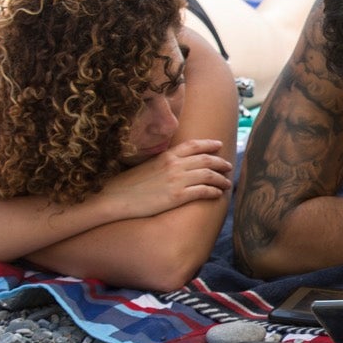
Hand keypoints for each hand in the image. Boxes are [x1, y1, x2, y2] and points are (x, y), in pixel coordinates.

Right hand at [103, 138, 231, 217]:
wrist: (114, 197)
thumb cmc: (126, 184)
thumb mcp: (146, 165)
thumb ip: (163, 162)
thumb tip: (173, 164)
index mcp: (166, 155)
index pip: (193, 145)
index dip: (209, 144)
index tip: (218, 144)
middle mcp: (174, 165)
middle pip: (206, 160)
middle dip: (220, 162)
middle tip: (229, 166)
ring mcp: (177, 180)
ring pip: (209, 176)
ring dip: (221, 179)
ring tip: (227, 183)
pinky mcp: (177, 197)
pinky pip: (203, 192)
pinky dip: (213, 192)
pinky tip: (218, 194)